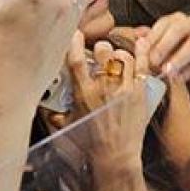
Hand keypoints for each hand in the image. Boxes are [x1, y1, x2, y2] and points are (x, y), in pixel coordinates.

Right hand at [65, 32, 153, 170]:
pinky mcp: (140, 90)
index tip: (74, 34)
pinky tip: (141, 42)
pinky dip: (142, 51)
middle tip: (101, 52)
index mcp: (83, 93)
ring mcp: (124, 87)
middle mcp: (104, 86)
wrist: (115, 156)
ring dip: (119, 55)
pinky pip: (143, 64)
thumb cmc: (90, 144)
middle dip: (102, 49)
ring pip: (123, 56)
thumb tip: (46, 108)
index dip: (74, 44)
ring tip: (117, 58)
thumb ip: (57, 113)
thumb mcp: (68, 126)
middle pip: (104, 53)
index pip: (76, 62)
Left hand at [140, 13, 189, 94]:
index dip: (152, 38)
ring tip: (168, 72)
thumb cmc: (175, 57)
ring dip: (180, 59)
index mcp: (177, 19)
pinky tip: (181, 78)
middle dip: (165, 46)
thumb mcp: (159, 49)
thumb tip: (136, 36)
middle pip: (180, 29)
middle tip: (154, 63)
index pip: (164, 23)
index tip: (141, 53)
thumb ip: (148, 42)